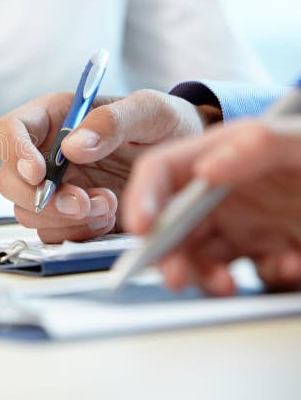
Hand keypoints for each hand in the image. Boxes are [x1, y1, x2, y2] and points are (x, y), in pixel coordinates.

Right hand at [0, 90, 214, 242]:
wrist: (188, 160)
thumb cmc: (166, 124)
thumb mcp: (150, 111)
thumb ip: (112, 121)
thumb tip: (72, 146)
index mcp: (52, 118)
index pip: (7, 130)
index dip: (13, 152)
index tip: (39, 172)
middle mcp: (45, 154)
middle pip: (9, 180)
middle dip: (40, 198)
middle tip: (81, 202)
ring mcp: (55, 188)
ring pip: (28, 212)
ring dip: (65, 218)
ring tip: (109, 205)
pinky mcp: (69, 218)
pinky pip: (53, 234)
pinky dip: (79, 232)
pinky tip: (109, 218)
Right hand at [123, 118, 300, 295]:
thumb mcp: (299, 142)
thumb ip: (257, 145)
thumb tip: (207, 168)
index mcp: (222, 153)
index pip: (163, 172)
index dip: (144, 197)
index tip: (143, 226)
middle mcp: (226, 190)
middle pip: (173, 221)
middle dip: (167, 250)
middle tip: (176, 274)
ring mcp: (247, 220)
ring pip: (202, 254)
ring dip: (205, 274)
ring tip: (224, 286)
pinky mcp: (270, 249)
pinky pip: (249, 271)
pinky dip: (261, 277)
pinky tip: (285, 268)